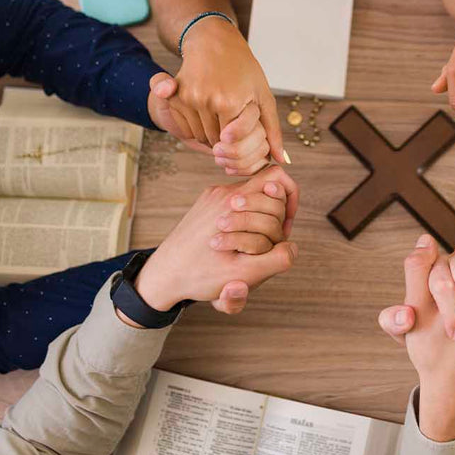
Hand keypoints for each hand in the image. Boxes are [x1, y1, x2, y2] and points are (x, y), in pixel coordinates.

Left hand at [133, 165, 298, 314]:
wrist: (162, 276)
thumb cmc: (201, 275)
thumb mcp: (244, 274)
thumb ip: (276, 259)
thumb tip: (292, 247)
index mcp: (234, 203)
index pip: (276, 179)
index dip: (289, 201)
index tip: (283, 230)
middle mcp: (223, 194)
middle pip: (266, 189)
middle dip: (275, 216)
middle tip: (271, 241)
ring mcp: (212, 197)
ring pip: (250, 198)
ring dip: (258, 222)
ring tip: (251, 246)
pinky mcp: (205, 205)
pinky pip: (235, 205)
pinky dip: (242, 223)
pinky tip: (235, 245)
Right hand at [148, 74, 279, 175]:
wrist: (213, 42)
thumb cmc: (243, 69)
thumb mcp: (263, 96)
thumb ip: (272, 129)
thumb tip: (281, 159)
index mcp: (230, 102)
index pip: (233, 143)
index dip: (239, 142)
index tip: (243, 133)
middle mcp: (206, 100)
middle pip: (215, 142)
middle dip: (225, 141)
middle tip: (232, 124)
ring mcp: (189, 98)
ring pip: (199, 136)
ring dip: (210, 134)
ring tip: (221, 116)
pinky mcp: (175, 96)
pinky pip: (185, 126)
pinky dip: (196, 126)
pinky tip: (207, 112)